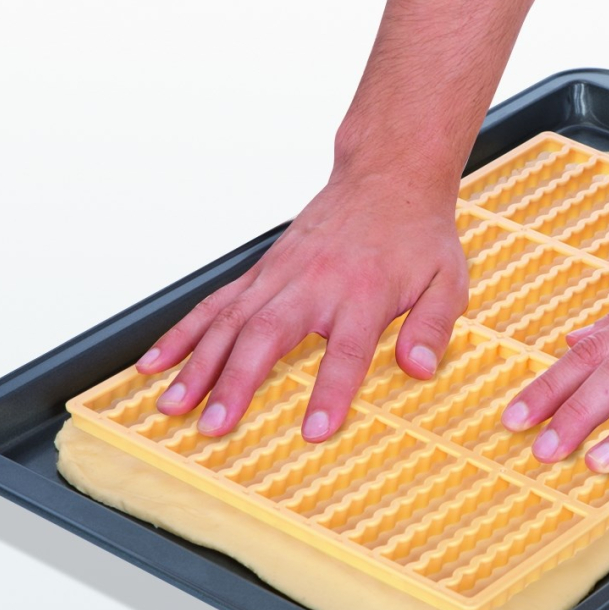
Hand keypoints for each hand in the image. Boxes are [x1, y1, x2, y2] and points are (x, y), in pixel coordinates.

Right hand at [135, 171, 468, 440]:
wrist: (388, 178)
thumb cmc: (416, 234)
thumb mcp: (448, 280)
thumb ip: (433, 326)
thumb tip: (419, 367)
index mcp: (363, 293)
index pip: (345, 352)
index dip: (329, 392)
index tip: (314, 431)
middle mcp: (314, 283)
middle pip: (267, 335)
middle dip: (236, 383)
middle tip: (213, 426)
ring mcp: (280, 275)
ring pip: (229, 321)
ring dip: (197, 365)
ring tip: (172, 404)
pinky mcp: (262, 271)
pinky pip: (216, 303)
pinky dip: (184, 333)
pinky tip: (160, 360)